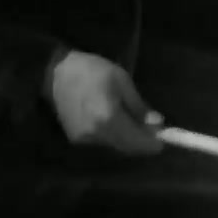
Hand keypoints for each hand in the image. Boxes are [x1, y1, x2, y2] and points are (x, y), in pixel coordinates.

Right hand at [45, 50, 163, 154]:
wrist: (54, 72)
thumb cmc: (90, 70)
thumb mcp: (120, 80)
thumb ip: (138, 105)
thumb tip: (157, 123)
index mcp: (109, 118)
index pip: (137, 141)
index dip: (152, 143)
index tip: (163, 140)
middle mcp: (97, 134)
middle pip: (126, 147)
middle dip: (140, 142)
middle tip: (151, 130)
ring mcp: (84, 139)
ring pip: (114, 145)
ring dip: (125, 138)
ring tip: (130, 121)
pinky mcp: (75, 138)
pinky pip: (101, 142)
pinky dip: (110, 135)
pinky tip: (109, 120)